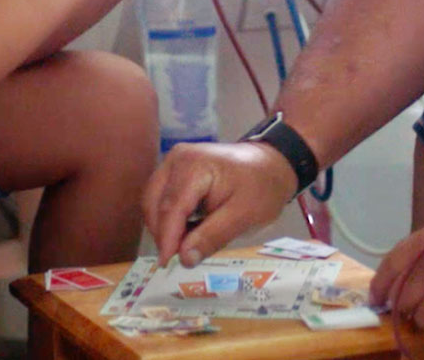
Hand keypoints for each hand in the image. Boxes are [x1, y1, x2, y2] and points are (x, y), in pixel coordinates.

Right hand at [142, 141, 295, 265]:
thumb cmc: (262, 187)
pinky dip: (168, 217)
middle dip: (163, 233)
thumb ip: (212, 236)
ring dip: (163, 226)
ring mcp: (173, 162)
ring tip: (183, 246)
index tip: (167, 264)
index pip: (171, 208)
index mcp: (193, 166)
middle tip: (178, 259)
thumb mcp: (243, 216)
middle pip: (154, 203)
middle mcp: (176, 160)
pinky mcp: (175, 170)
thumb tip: (184, 258)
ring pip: (153, 201)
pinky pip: (161, 197)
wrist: (271, 164)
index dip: (167, 238)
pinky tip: (184, 231)